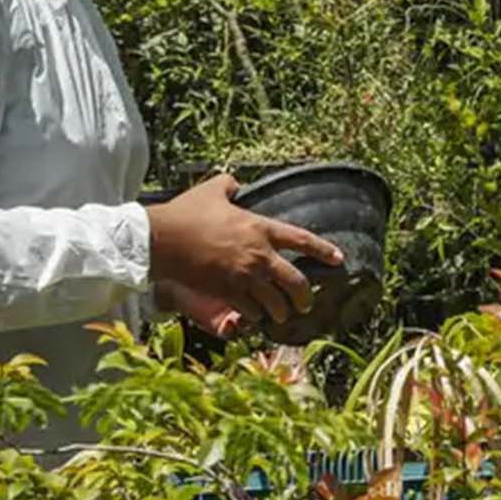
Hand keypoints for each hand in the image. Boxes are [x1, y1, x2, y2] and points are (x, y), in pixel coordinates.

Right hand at [146, 173, 344, 327]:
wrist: (162, 239)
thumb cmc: (186, 214)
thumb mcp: (210, 190)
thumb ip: (228, 184)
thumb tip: (234, 181)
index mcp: (260, 228)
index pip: (302, 240)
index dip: (323, 250)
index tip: (338, 260)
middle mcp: (259, 254)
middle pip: (296, 281)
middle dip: (305, 296)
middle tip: (306, 304)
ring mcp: (244, 276)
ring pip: (275, 302)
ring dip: (280, 312)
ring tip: (281, 316)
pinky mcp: (228, 292)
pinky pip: (251, 310)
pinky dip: (256, 316)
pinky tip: (255, 317)